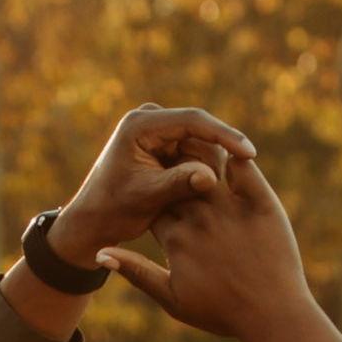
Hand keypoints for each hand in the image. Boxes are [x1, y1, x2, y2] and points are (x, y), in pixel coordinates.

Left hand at [44, 103, 247, 275]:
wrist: (93, 222)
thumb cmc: (113, 211)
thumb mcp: (146, 198)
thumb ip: (178, 184)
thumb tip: (211, 177)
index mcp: (140, 125)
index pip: (193, 121)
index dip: (224, 136)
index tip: (248, 152)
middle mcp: (148, 120)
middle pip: (200, 128)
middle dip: (221, 150)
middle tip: (244, 171)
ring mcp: (156, 131)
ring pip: (199, 140)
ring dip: (214, 160)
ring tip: (227, 185)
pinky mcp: (163, 144)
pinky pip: (194, 151)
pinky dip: (206, 166)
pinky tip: (220, 184)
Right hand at [100, 128, 312, 341]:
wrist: (273, 317)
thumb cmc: (221, 313)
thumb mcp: (172, 299)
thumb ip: (136, 273)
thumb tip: (99, 256)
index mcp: (176, 239)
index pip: (153, 203)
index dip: (151, 193)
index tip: (152, 187)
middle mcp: (199, 220)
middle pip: (177, 181)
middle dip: (171, 167)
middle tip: (171, 155)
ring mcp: (231, 210)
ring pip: (207, 168)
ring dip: (200, 155)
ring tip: (198, 148)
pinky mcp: (261, 205)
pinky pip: (245, 170)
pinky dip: (237, 157)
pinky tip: (231, 152)